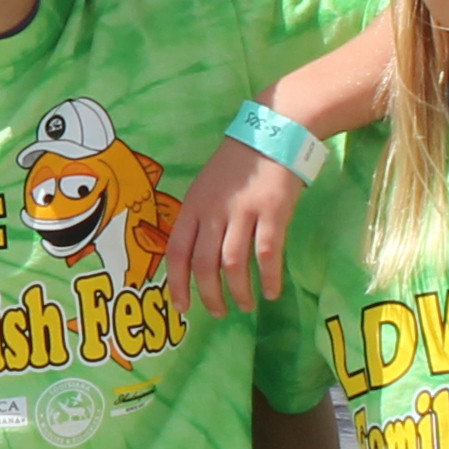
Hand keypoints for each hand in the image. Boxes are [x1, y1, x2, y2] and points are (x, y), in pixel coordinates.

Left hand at [170, 141, 303, 316]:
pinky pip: (266, 254)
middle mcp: (213, 211)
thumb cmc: (236, 167)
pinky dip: (268, 278)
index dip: (176, 283)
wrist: (272, 135)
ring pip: (233, 264)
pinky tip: (271, 292)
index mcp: (192, 206)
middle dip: (209, 295)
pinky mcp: (272, 212)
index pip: (176, 251)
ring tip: (245, 306)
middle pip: (204, 264)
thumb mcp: (206, 188)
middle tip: (218, 313)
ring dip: (239, 292)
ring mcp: (243, 212)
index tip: (181, 307)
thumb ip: (199, 220)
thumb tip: (194, 261)